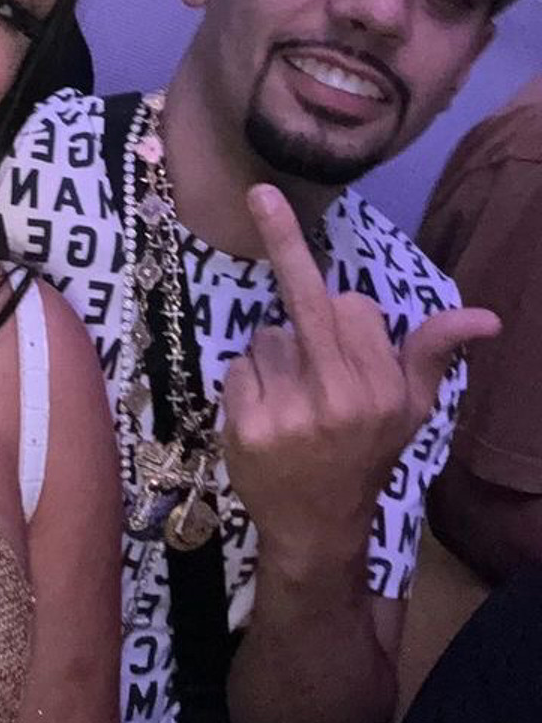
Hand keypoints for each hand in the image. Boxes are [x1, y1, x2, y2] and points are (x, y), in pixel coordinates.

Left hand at [221, 184, 499, 576]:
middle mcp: (339, 397)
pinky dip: (245, 382)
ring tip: (290, 398)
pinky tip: (263, 413)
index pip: (351, 305)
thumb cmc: (364, 457)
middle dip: (283, 238)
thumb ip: (432, 355)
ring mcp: (290, 412)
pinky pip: (237, 367)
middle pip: (306, 299)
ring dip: (272, 356)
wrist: (316, 529)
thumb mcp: (410, 412)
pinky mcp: (246, 425)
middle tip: (261, 194)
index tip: (340, 333)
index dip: (342, 315)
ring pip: (266, 336)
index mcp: (382, 389)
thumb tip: (486, 316)